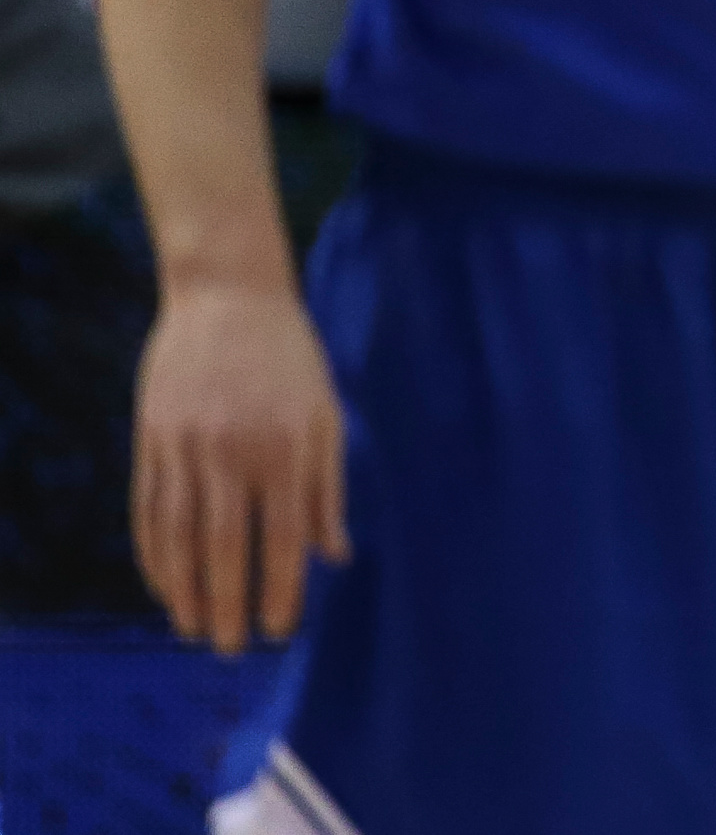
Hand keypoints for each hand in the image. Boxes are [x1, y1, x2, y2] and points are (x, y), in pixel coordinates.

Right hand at [132, 279, 349, 653]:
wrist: (230, 297)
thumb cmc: (291, 359)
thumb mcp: (327, 415)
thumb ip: (330, 489)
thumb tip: (336, 556)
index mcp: (288, 447)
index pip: (284, 537)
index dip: (281, 589)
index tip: (278, 631)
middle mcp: (234, 452)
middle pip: (226, 547)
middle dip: (226, 604)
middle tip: (227, 649)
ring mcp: (186, 446)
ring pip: (179, 536)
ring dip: (182, 590)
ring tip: (191, 628)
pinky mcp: (152, 439)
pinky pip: (148, 510)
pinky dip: (153, 553)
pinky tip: (163, 583)